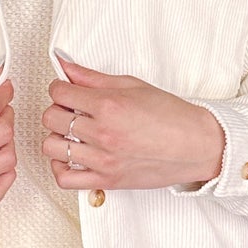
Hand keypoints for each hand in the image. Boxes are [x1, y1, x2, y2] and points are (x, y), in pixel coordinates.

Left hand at [42, 54, 224, 190]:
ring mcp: (103, 160)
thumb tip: (66, 67)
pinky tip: (70, 157)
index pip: (59, 93)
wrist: (196, 145)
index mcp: (109, 106)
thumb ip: (94, 78)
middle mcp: (103, 133)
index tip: (66, 91)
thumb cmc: (171, 116)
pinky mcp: (107, 180)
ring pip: (52, 147)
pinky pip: (65, 179)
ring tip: (72, 134)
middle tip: (71, 110)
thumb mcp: (133, 86)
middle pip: (51, 118)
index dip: (59, 88)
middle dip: (57, 110)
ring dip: (57, 137)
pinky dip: (60, 168)